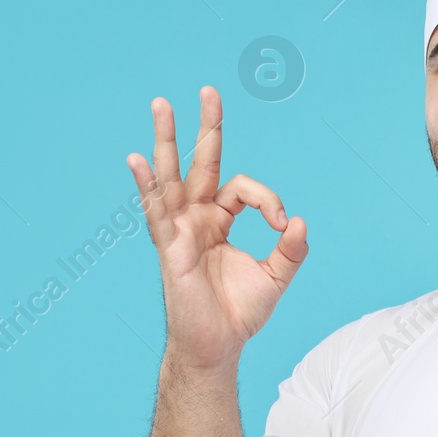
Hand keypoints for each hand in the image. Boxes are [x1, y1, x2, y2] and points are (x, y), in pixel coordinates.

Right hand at [127, 87, 308, 369]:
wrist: (218, 346)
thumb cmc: (240, 313)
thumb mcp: (276, 276)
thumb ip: (291, 249)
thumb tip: (300, 222)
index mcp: (219, 221)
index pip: (241, 189)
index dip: (267, 199)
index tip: (282, 224)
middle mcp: (196, 219)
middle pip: (200, 163)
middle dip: (206, 127)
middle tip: (209, 90)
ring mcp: (180, 230)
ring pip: (172, 177)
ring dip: (167, 140)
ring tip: (161, 104)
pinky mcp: (170, 247)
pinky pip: (157, 212)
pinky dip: (147, 185)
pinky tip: (137, 160)